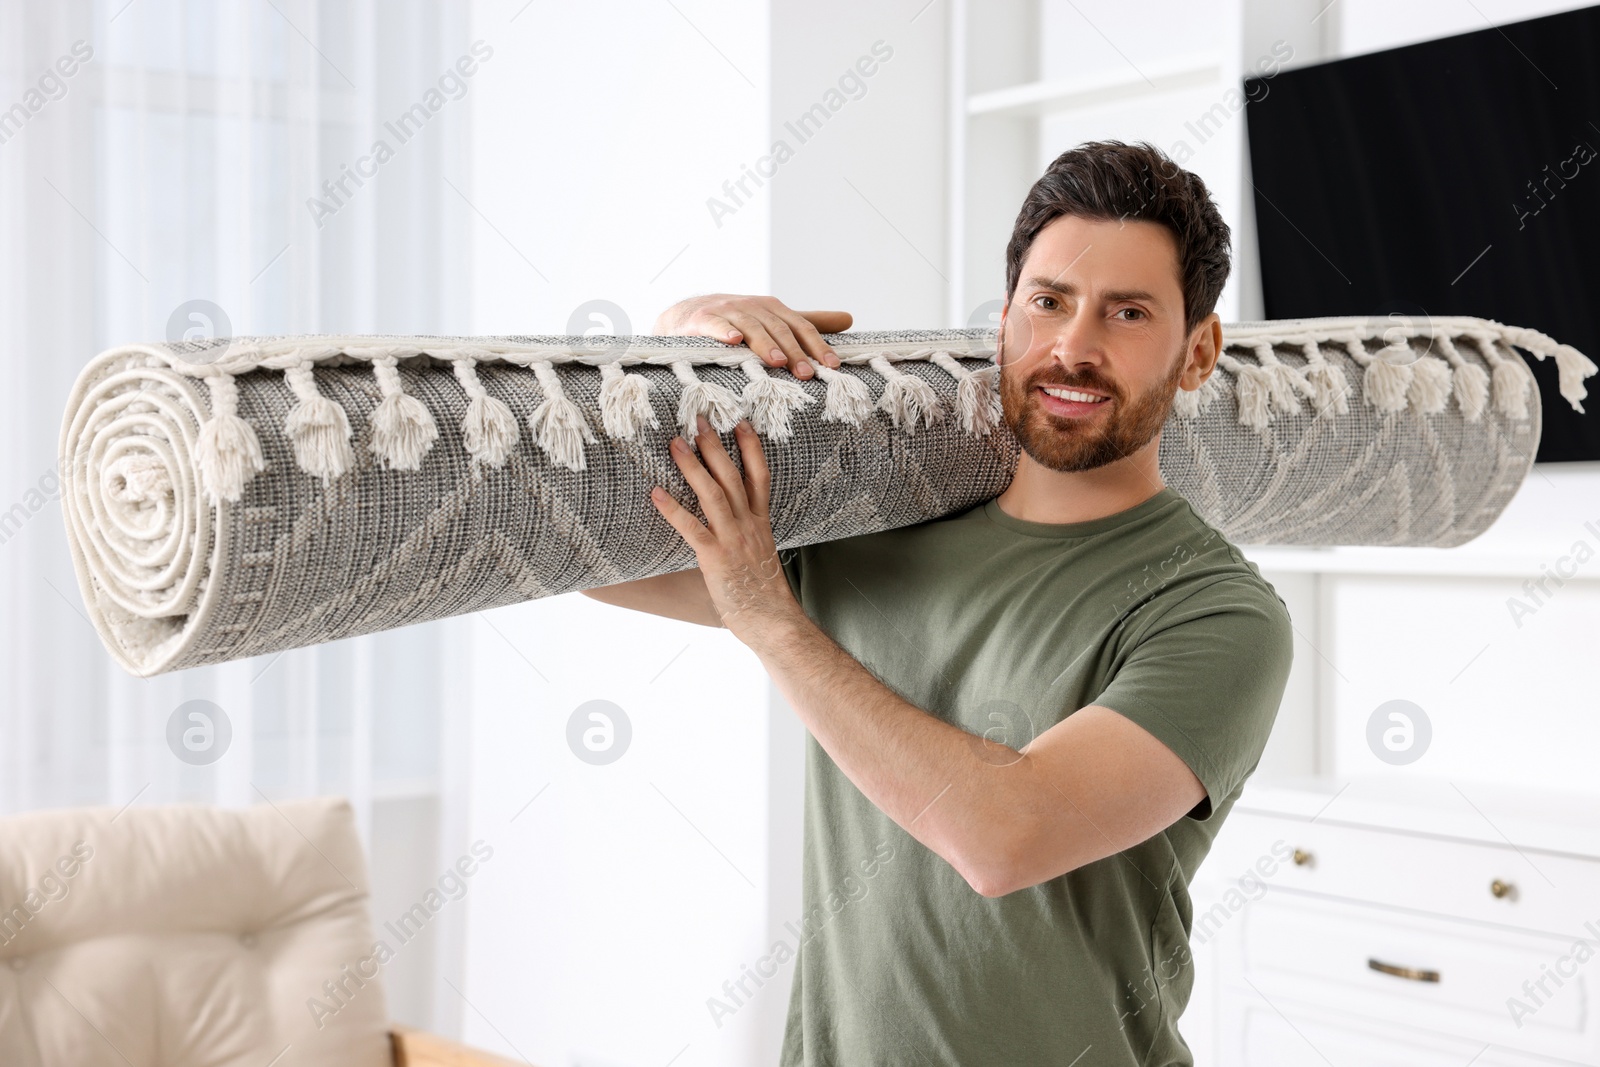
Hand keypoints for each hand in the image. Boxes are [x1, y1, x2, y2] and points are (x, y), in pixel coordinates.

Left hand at [650, 413, 801, 640]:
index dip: (751, 447)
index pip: (759, 476)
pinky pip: (691, 527)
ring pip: (712, 493)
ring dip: (692, 466)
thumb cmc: (766, 595)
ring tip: (675, 443)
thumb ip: (750, 538)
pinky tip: (656, 493)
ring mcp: (733, 539)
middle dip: (714, 445)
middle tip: (698, 420)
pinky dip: (672, 509)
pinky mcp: (716, 557)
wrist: (774, 621)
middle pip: (731, 475)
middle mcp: (748, 524)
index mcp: (761, 523)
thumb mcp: (761, 557)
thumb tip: (735, 531)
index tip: (740, 423)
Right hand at [652, 293, 851, 380]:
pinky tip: (734, 341)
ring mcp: (727, 311)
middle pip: (778, 328)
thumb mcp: (773, 320)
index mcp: (773, 309)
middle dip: (794, 350)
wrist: (686, 315)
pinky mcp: (702, 320)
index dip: (817, 345)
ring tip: (777, 361)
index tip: (832, 365)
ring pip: (751, 327)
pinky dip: (724, 331)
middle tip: (807, 372)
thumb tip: (848, 318)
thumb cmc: (736, 320)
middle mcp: (753, 307)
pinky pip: (715, 325)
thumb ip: (807, 322)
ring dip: (765, 343)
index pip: (800, 327)